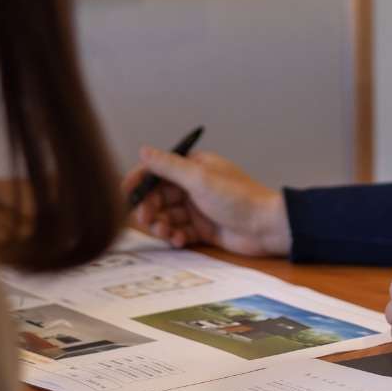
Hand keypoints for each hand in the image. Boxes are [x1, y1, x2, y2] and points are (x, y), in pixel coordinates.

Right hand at [122, 148, 291, 257]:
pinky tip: (180, 240)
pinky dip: (176, 236)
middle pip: (158, 196)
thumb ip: (169, 167)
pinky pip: (179, 231)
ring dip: (162, 225)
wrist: (266, 227)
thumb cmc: (238, 198)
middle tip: (146, 220)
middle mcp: (193, 186)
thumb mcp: (200, 179)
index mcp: (194, 167)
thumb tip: (144, 150)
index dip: (139, 182)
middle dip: (150, 208)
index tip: (125, 194)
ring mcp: (198, 208)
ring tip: (167, 233)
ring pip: (167, 216)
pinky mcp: (202, 229)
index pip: (158, 172)